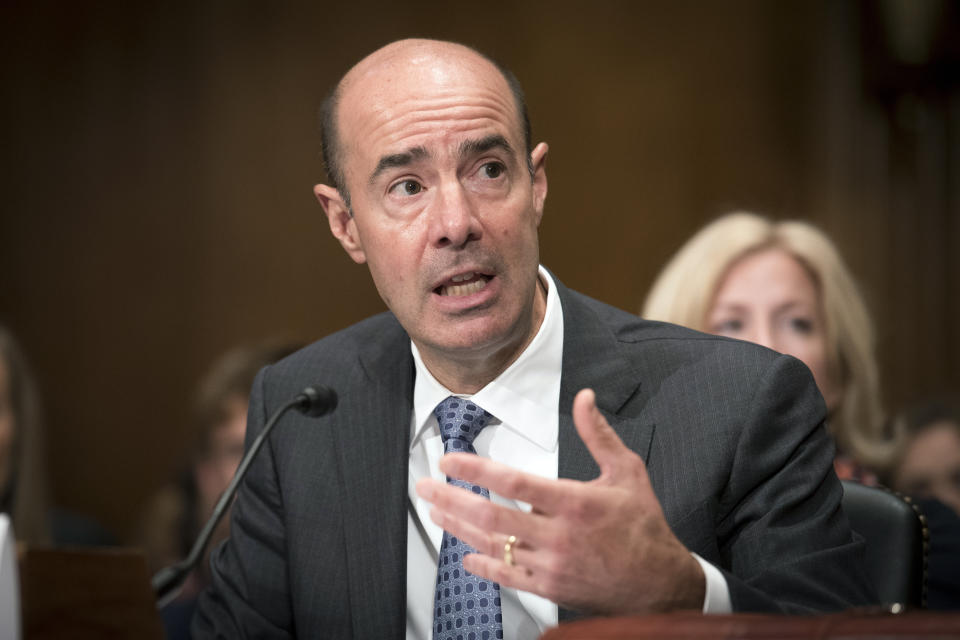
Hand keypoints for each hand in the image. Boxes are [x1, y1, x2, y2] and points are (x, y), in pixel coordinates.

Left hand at [415, 388, 704, 613]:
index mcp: (575, 502)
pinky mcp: (549, 588)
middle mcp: (558, 536)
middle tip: (425, 486)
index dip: (475, 471)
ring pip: (493, 546)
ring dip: (458, 528)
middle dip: (452, 499)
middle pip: (491, 517)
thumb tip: (585, 397)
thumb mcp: (627, 472)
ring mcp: (551, 565)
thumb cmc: (643, 526)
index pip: (513, 483)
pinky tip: (465, 556)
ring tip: (435, 512)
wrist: (660, 586)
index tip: (449, 461)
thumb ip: (599, 434)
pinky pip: (506, 577)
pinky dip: (483, 565)